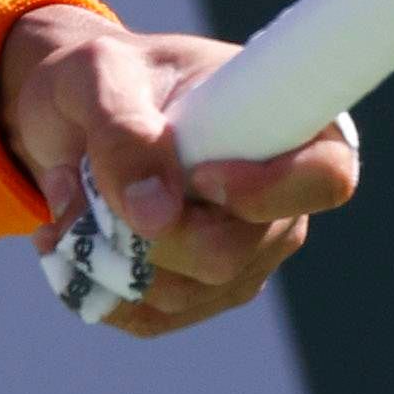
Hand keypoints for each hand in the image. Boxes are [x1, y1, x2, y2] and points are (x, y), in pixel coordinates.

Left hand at [0, 9, 358, 338]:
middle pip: (232, 253)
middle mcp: (280, 199)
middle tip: (89, 184)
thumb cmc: (103, 77)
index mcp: (284, 122)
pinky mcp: (200, 291)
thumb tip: (157, 217)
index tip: (201, 174)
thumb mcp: (98, 77)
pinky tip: (68, 239)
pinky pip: (152, 316)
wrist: (73, 114)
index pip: (326, 176)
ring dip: (109, 256)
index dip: (270, 191)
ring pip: (184, 293)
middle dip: (147, 232)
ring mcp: (245, 253)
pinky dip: (97, 285)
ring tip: (71, 198)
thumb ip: (124, 132)